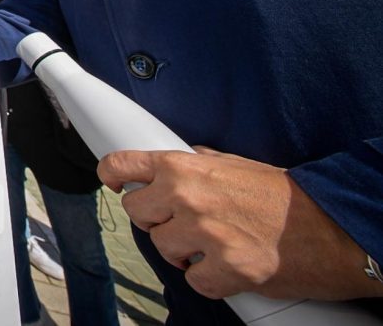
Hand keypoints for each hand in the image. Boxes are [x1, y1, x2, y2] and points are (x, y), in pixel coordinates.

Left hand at [99, 148, 374, 300]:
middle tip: (184, 221)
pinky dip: (209, 279)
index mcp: (186, 167)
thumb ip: (198, 163)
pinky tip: (228, 266)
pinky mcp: (223, 269)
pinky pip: (192, 280)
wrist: (331, 229)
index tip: (113, 181)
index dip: (112, 174)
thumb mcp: (236, 164)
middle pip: (136, 211)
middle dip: (156, 218)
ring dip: (183, 251)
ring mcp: (203, 234)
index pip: (122, 165)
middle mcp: (188, 196)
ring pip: (161, 248)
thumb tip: (173, 163)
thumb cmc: (285, 197)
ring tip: (214, 243)